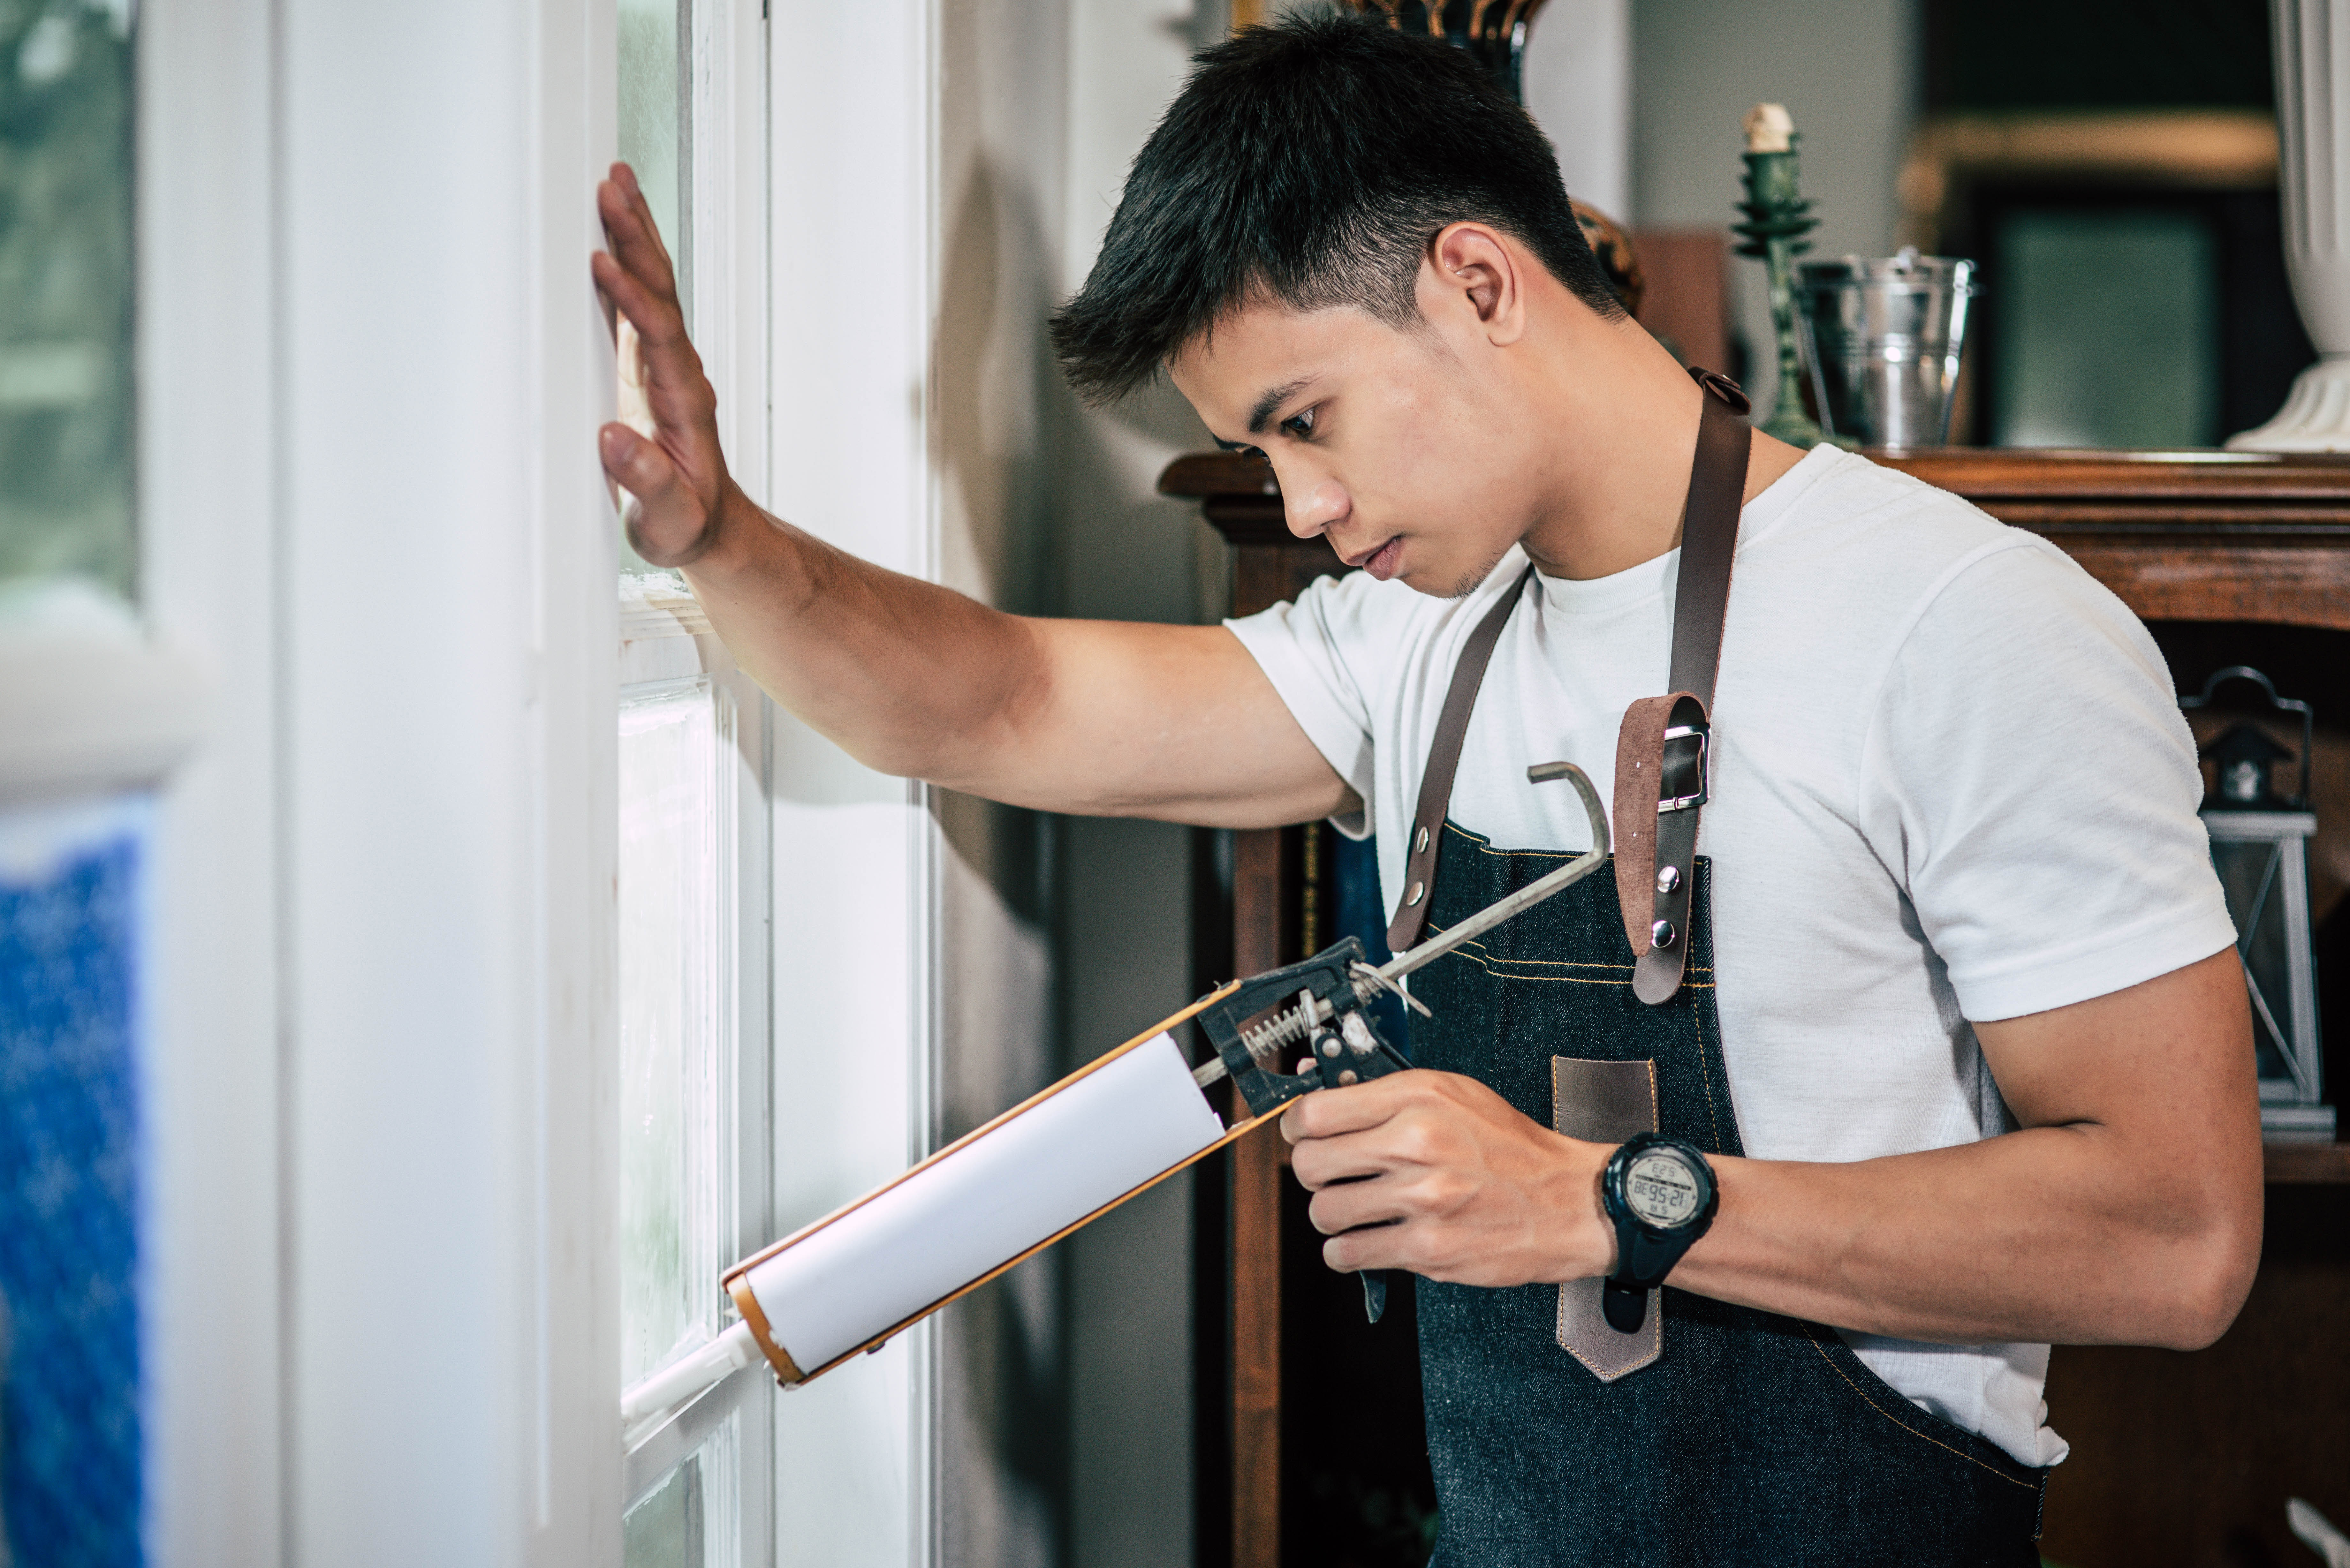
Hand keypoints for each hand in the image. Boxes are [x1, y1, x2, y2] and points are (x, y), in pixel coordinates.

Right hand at [591, 162, 736, 566]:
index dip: (633, 298)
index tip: (605, 264)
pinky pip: (638, 304)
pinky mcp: (648, 366)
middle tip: (614, 187)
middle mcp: (679, 373)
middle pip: (660, 292)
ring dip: (635, 236)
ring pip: (652, 288)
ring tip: (615, 184)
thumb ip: (647, 483)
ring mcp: (665, 365)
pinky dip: (625, 264)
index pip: (660, 336)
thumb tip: (617, 439)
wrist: (708, 527)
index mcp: (684, 403)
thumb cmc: (686, 524)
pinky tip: (608, 234)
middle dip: (638, 239)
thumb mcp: (668, 518)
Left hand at [1281, 1069, 1614, 1285]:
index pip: (1317, 1112)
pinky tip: (1364, 1239)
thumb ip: (1386, 1094)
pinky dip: (1346, 1250)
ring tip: (1353, 1209)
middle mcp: (1416, 1145)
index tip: (1303, 1135)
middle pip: (1311, 1163)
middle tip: (1330, 1174)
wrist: (1569, 1201)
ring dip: (1331, 1214)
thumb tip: (1318, 1091)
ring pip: (1324, 1211)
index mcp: (1418, 1098)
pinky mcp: (1428, 1249)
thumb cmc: (1510, 1149)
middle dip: (1312, 1171)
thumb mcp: (1453, 1094)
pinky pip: (1349, 1253)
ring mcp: (1422, 1200)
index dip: (1298, 1126)